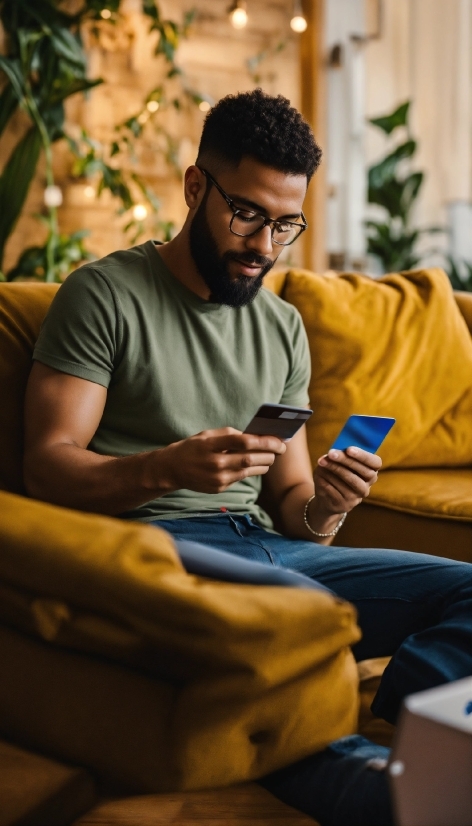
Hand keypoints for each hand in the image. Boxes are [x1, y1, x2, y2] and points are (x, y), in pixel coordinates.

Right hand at [155, 427, 285, 494]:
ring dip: (263, 463)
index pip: (243, 442)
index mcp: (211, 445)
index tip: (278, 439)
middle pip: (250, 458)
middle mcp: (214, 463)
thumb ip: (230, 434)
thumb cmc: (192, 447)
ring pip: (249, 471)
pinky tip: (255, 465)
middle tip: (280, 448)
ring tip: (271, 457)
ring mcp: (217, 478)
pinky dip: (250, 471)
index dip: (264, 441)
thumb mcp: (207, 435)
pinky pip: (240, 478)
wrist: (172, 469)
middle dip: (269, 453)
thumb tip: (255, 436)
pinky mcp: (219, 488)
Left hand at [313, 446, 381, 516]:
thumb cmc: (334, 475)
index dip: (363, 456)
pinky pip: (336, 490)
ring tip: (321, 462)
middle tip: (331, 454)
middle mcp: (367, 485)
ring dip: (333, 469)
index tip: (349, 449)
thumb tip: (329, 455)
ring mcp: (357, 497)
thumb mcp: (337, 463)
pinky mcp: (345, 505)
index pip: (375, 463)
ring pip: (349, 480)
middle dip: (346, 460)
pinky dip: (326, 480)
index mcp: (371, 471)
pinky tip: (319, 476)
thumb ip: (337, 457)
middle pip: (363, 471)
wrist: (326, 498)